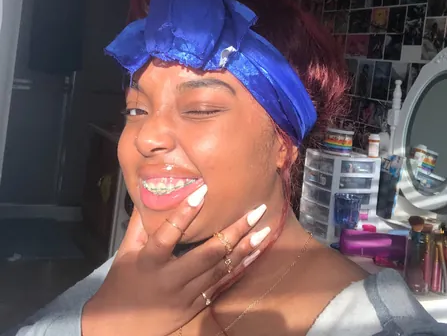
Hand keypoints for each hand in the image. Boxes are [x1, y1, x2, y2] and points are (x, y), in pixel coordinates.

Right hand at [82, 183, 268, 335]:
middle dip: (234, 232)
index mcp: (150, 262)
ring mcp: (186, 296)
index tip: (203, 190)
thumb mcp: (125, 253)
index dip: (185, 212)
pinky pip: (221, 285)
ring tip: (264, 230)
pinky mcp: (196, 307)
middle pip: (207, 254)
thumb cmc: (122, 283)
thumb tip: (149, 193)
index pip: (168, 234)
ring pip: (220, 270)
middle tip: (255, 211)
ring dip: (244, 249)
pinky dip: (238, 268)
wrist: (118, 331)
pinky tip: (254, 254)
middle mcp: (171, 279)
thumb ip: (140, 224)